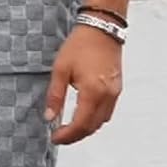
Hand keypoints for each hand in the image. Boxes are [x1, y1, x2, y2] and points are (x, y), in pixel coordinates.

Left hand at [44, 25, 123, 145]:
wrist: (102, 28)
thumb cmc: (80, 45)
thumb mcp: (60, 69)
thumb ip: (55, 96)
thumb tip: (49, 117)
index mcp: (92, 92)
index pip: (80, 124)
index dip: (67, 136)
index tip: (55, 138)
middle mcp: (107, 96)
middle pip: (92, 127)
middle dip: (76, 136)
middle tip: (60, 137)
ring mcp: (115, 93)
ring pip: (102, 121)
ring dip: (86, 129)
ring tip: (70, 128)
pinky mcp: (117, 88)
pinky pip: (108, 111)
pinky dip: (95, 119)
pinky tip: (84, 115)